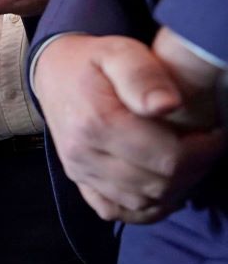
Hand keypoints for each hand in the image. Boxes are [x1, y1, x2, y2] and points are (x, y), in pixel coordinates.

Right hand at [35, 34, 224, 222]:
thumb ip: (144, 76)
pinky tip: (162, 191)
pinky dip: (144, 210)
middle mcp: (84, 155)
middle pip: (157, 184)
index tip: (217, 132)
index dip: (204, 151)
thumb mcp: (120, 52)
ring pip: (141, 202)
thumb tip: (169, 105)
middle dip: (194, 169)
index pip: (167, 157)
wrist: (52, 74)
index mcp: (98, 123)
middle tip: (207, 146)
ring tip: (188, 162)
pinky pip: (114, 211)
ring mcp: (79, 172)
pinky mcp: (79, 182)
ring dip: (175, 189)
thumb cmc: (91, 61)